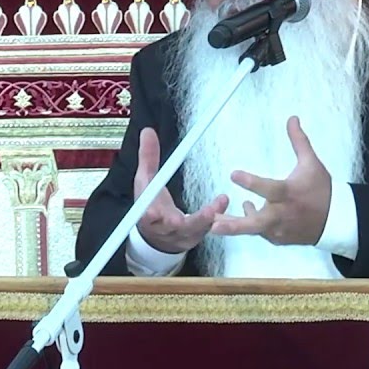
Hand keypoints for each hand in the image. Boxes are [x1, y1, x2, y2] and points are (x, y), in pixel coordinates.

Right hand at [135, 127, 227, 253]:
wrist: (157, 236)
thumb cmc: (151, 204)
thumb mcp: (147, 180)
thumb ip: (148, 157)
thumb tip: (148, 131)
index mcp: (148, 214)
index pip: (146, 216)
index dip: (149, 215)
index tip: (153, 211)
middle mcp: (164, 228)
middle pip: (170, 227)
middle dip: (178, 221)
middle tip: (187, 215)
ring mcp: (180, 235)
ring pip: (192, 228)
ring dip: (205, 217)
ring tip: (218, 203)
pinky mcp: (194, 237)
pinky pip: (205, 229)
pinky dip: (215, 216)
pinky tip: (222, 202)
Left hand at [211, 116, 331, 244]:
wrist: (335, 220)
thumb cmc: (322, 190)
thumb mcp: (311, 163)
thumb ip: (299, 141)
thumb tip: (292, 118)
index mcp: (289, 193)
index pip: (268, 188)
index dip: (251, 182)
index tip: (233, 174)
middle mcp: (282, 214)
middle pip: (255, 223)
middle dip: (234, 226)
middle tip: (214, 225)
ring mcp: (279, 229)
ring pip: (252, 230)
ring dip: (233, 226)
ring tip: (213, 224)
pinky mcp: (277, 238)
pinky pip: (259, 232)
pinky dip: (251, 224)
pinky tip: (245, 212)